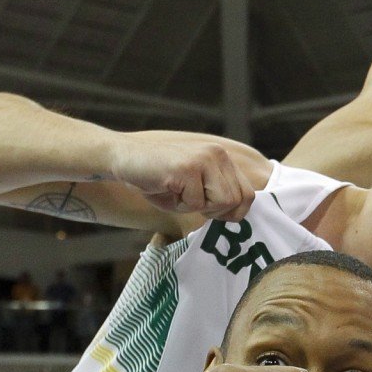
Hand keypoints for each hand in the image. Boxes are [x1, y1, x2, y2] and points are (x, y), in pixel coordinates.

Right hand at [110, 131, 269, 220]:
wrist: (123, 159)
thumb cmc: (157, 179)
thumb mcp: (195, 187)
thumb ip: (217, 195)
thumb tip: (238, 215)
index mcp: (223, 159)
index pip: (248, 194)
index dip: (233, 212)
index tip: (210, 212)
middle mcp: (218, 155)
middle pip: (237, 201)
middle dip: (214, 212)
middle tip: (189, 202)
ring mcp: (204, 159)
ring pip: (222, 202)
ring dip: (197, 208)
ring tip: (177, 193)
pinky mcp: (188, 168)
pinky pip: (195, 203)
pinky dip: (178, 205)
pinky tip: (165, 188)